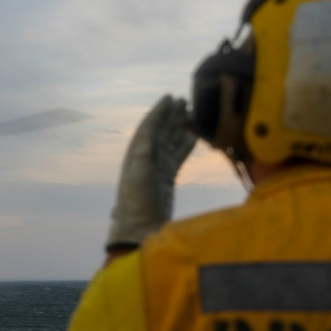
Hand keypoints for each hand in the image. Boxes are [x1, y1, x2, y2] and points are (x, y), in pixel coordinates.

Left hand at [105, 95, 194, 252]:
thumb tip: (152, 128)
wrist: (139, 233)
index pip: (148, 128)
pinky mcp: (166, 181)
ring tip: (192, 113)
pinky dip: (185, 146)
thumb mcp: (139, 175)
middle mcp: (145, 161)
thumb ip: (145, 151)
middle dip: (171, 116)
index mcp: (136, 156)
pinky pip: (177, 157)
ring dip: (179, 128)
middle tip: (185, 100)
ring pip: (170, 143)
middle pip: (160, 132)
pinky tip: (194, 137)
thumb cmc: (136, 206)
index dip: (158, 112)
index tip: (170, 97)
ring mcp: (157, 171)